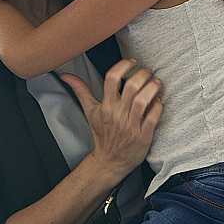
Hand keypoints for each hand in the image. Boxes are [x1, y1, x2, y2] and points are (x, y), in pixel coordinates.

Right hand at [60, 59, 161, 183]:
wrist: (110, 161)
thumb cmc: (102, 134)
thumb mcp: (90, 111)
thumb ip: (81, 90)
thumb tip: (66, 76)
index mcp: (106, 106)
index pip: (112, 78)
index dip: (123, 66)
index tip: (132, 62)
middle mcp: (118, 114)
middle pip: (131, 87)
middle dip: (142, 74)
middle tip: (147, 72)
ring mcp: (131, 126)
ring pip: (143, 101)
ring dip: (152, 88)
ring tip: (156, 82)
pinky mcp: (143, 136)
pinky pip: (153, 117)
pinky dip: (157, 106)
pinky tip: (158, 100)